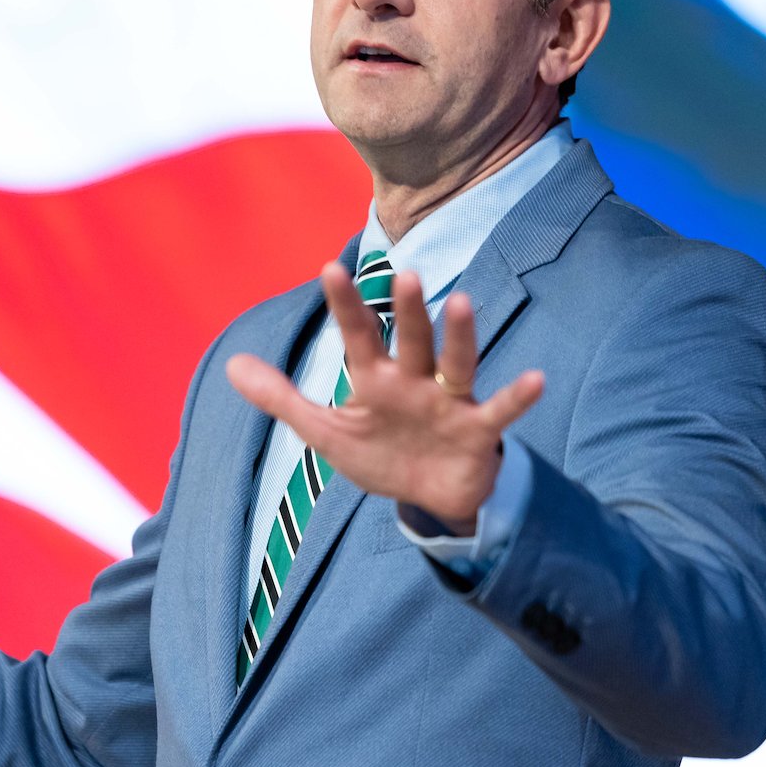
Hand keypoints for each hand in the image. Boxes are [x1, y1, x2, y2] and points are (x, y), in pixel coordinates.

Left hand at [225, 264, 543, 532]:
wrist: (431, 498)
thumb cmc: (382, 454)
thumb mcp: (326, 432)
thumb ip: (281, 399)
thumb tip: (230, 366)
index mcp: (377, 380)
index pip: (357, 336)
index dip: (344, 306)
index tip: (329, 268)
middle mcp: (415, 381)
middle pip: (411, 341)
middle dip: (407, 313)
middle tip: (402, 275)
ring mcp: (450, 403)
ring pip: (455, 364)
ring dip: (458, 337)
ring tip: (460, 302)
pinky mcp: (479, 432)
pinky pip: (501, 412)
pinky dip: (518, 397)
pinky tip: (535, 379)